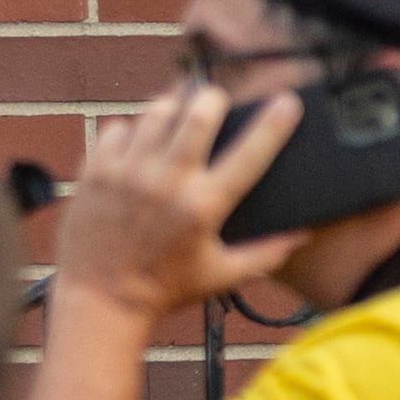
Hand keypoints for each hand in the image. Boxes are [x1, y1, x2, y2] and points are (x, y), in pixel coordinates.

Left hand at [51, 80, 309, 320]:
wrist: (99, 301)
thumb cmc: (164, 290)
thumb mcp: (221, 276)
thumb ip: (266, 254)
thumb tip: (303, 235)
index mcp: (203, 207)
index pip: (249, 154)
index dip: (274, 123)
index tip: (288, 102)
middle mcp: (166, 182)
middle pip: (198, 113)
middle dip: (213, 99)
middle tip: (215, 102)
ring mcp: (127, 173)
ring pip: (156, 111)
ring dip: (172, 108)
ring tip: (176, 118)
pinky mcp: (96, 171)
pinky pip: (117, 127)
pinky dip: (131, 130)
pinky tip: (138, 145)